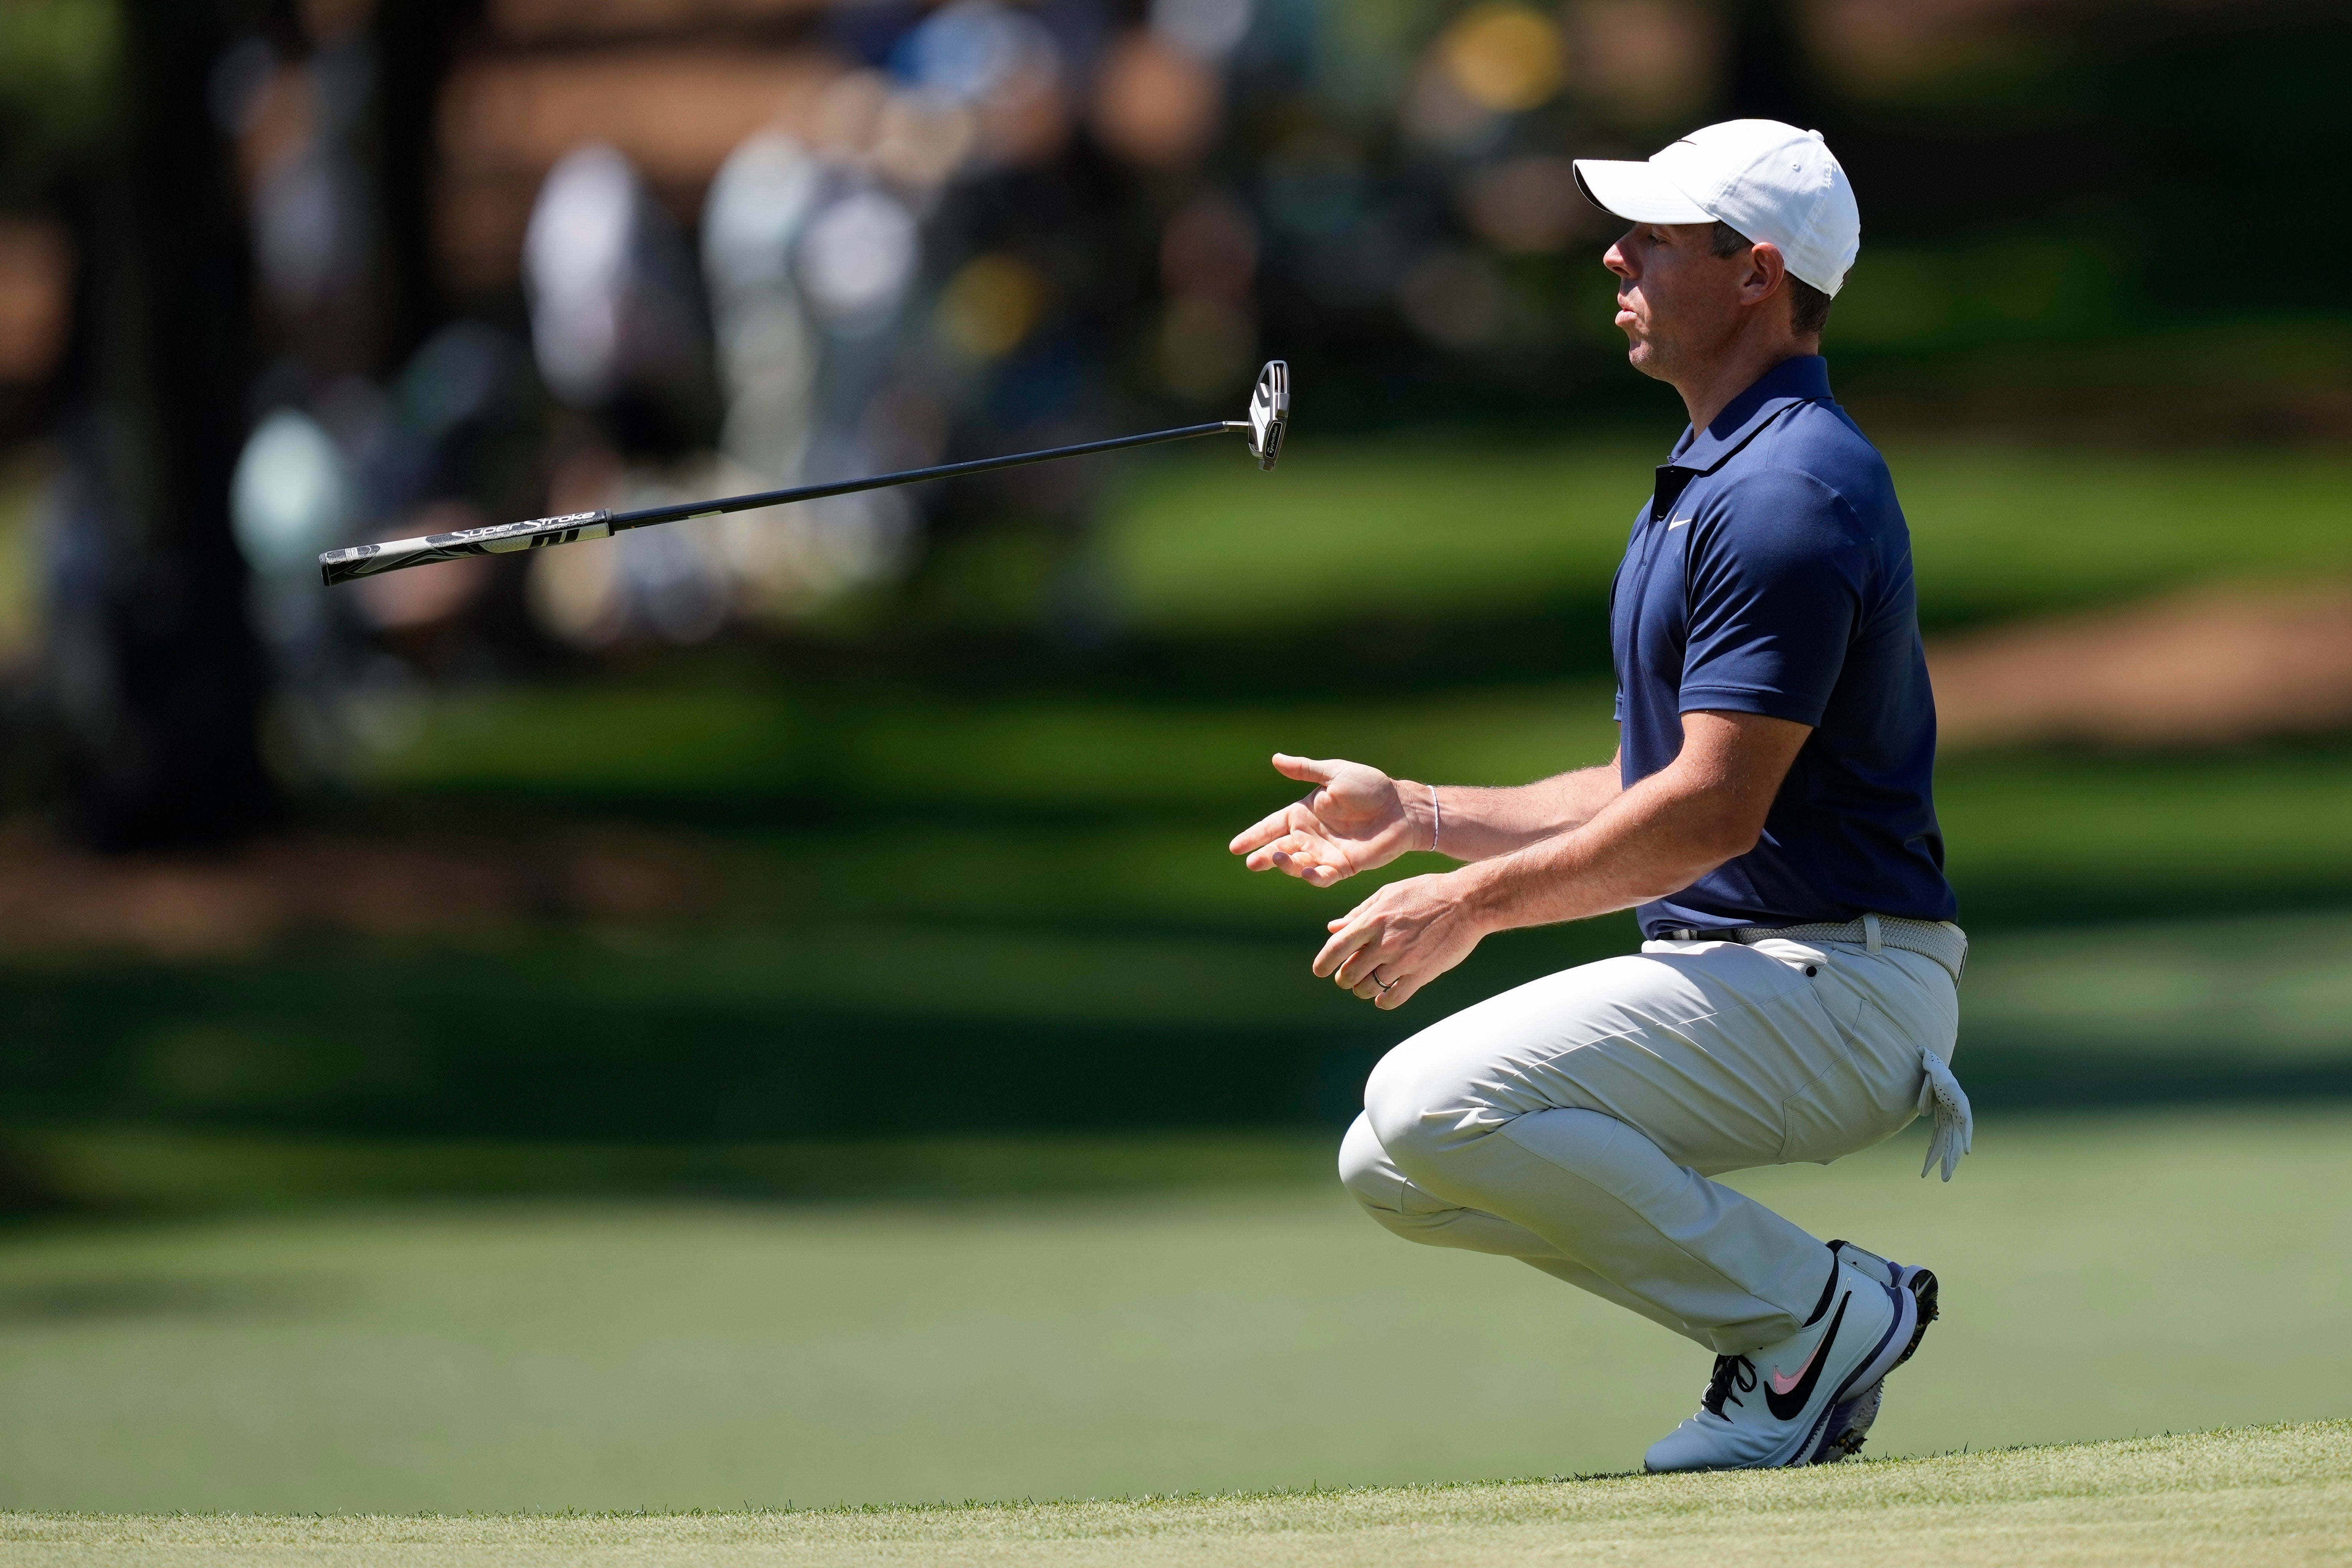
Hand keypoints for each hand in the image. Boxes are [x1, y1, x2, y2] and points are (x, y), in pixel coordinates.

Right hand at [1228, 755, 1422, 887]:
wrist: (1402, 807)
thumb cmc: (1370, 786)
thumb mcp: (1335, 774)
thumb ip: (1305, 771)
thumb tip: (1275, 759)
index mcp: (1305, 812)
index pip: (1272, 825)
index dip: (1254, 836)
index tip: (1235, 847)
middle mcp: (1311, 835)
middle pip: (1281, 848)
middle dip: (1265, 856)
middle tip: (1252, 862)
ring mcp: (1326, 853)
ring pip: (1298, 863)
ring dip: (1286, 864)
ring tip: (1277, 858)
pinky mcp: (1343, 867)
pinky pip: (1323, 876)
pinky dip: (1313, 876)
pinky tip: (1305, 872)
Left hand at [1314, 871, 1485, 1008]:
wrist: (1467, 902)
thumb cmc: (1426, 892)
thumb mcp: (1388, 894)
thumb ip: (1359, 913)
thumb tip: (1332, 928)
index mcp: (1373, 920)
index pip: (1336, 948)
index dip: (1323, 963)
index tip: (1320, 971)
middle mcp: (1384, 943)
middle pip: (1349, 973)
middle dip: (1344, 978)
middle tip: (1348, 977)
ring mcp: (1403, 960)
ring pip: (1367, 988)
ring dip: (1363, 990)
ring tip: (1366, 985)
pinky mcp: (1422, 974)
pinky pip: (1393, 998)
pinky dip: (1383, 1001)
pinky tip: (1383, 997)